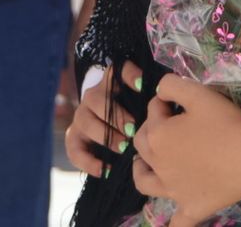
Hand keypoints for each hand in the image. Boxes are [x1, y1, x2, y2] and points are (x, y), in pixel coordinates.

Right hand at [64, 60, 144, 178]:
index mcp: (112, 83)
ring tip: (124, 148)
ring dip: (106, 136)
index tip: (143, 85)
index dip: (130, 75)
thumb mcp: (141, 101)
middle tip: (134, 130)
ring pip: (86, 122)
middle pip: (97, 99)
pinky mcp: (74, 137)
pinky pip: (74, 150)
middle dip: (117, 116)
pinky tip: (105, 170)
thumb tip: (166, 98)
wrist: (108, 124)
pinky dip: (88, 162)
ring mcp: (81, 116)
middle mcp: (93, 96)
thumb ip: (150, 98)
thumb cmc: (132, 111)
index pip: (118, 71)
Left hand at [133, 73, 240, 224]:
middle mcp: (158, 165)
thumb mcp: (199, 93)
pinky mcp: (191, 208)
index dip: (164, 102)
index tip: (177, 100)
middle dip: (152, 129)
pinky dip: (172, 224)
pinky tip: (170, 223)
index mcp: (157, 136)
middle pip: (144, 143)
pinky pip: (177, 223)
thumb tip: (160, 91)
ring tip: (146, 164)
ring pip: (145, 183)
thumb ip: (172, 85)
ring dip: (142, 171)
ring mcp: (172, 190)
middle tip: (170, 123)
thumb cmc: (226, 123)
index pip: (153, 111)